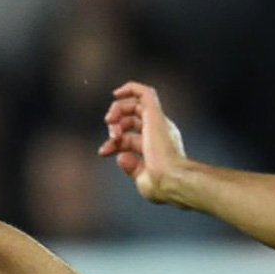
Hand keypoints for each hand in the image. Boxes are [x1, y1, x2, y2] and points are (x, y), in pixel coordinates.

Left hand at [99, 81, 186, 201]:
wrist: (171, 180)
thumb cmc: (160, 185)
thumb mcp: (142, 178)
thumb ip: (133, 167)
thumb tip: (120, 157)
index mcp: (158, 147)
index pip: (132, 138)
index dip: (115, 142)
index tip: (103, 152)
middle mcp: (160, 131)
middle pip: (133, 120)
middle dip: (115, 125)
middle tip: (111, 136)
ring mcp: (158, 122)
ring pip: (136, 104)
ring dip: (118, 110)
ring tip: (110, 120)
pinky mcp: (155, 114)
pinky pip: (144, 92)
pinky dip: (130, 88)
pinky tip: (117, 93)